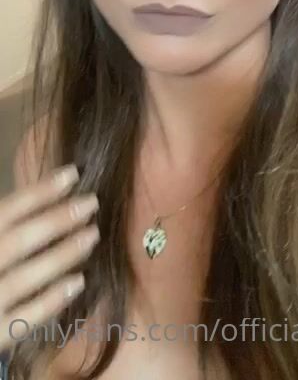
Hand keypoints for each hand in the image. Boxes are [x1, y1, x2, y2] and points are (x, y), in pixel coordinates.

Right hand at [0, 164, 99, 353]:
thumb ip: (9, 224)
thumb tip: (53, 195)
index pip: (7, 211)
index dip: (39, 191)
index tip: (71, 174)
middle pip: (19, 242)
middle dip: (57, 220)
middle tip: (91, 203)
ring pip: (25, 278)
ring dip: (62, 255)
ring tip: (93, 235)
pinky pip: (26, 318)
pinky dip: (53, 299)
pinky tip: (79, 281)